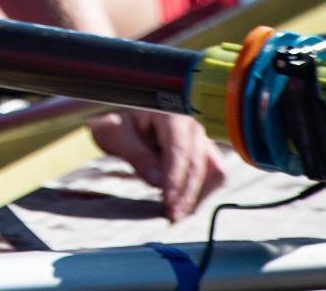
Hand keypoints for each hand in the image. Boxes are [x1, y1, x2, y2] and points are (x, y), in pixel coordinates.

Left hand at [89, 110, 224, 218]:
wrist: (115, 110)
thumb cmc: (111, 116)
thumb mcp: (114, 133)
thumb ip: (136, 154)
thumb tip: (159, 182)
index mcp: (169, 111)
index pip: (180, 149)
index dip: (176, 178)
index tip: (168, 202)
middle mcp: (191, 122)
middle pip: (203, 162)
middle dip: (188, 192)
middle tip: (172, 215)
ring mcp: (198, 136)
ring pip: (214, 169)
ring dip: (198, 193)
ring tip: (176, 211)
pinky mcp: (199, 149)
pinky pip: (210, 172)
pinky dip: (198, 189)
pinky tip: (179, 201)